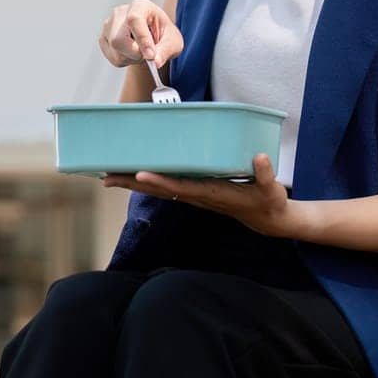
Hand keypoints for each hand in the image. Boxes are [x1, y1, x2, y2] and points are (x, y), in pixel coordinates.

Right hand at [98, 0, 184, 67]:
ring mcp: (109, 25)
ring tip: (143, 52)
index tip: (151, 56)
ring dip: (132, 58)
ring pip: (115, 51)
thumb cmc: (164, 34)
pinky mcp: (104, 39)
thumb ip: (166, 50)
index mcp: (140, 5)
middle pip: (118, 39)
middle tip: (149, 57)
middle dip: (135, 53)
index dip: (142, 38)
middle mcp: (120, 13)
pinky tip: (133, 54)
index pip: (134, 19)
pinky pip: (113, 58)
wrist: (154, 35)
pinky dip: (126, 61)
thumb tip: (155, 62)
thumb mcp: (174, 41)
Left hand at [102, 154, 302, 238]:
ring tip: (109, 176)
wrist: (268, 220)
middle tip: (106, 177)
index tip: (140, 175)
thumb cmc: (269, 203)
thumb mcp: (271, 190)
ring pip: (160, 190)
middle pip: (160, 191)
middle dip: (133, 184)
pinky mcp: (196, 193)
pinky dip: (149, 182)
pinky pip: (167, 187)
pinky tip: (134, 175)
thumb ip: (264, 174)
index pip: (181, 188)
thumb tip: (260, 158)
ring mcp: (195, 196)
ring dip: (134, 184)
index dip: (161, 182)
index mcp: (213, 194)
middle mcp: (198, 196)